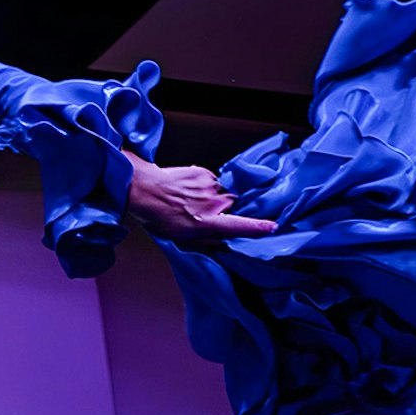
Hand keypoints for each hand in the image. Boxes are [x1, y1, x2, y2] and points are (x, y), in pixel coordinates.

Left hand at [123, 150, 276, 240]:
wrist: (142, 188)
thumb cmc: (158, 215)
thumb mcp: (181, 237)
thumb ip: (207, 239)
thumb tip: (225, 242)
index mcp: (206, 222)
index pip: (238, 225)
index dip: (257, 227)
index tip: (272, 227)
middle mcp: (211, 202)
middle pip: (232, 206)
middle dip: (224, 210)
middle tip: (205, 214)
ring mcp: (208, 185)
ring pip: (222, 193)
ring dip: (213, 198)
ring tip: (192, 201)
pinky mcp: (204, 172)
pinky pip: (213, 181)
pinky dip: (205, 186)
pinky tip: (189, 190)